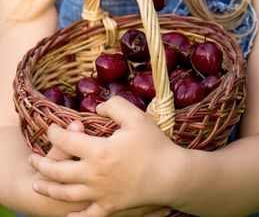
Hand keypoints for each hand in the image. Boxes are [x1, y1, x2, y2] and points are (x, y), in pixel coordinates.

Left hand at [28, 96, 187, 216]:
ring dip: (49, 188)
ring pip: (66, 194)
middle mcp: (93, 175)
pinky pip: (87, 216)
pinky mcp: (110, 207)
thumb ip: (113, 106)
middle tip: (32, 159)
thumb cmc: (154, 145)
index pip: (66, 140)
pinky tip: (67, 216)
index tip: (51, 128)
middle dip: (42, 163)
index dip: (54, 132)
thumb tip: (95, 109)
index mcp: (98, 151)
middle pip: (58, 171)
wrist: (172, 175)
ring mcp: (100, 194)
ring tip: (37, 183)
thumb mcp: (135, 117)